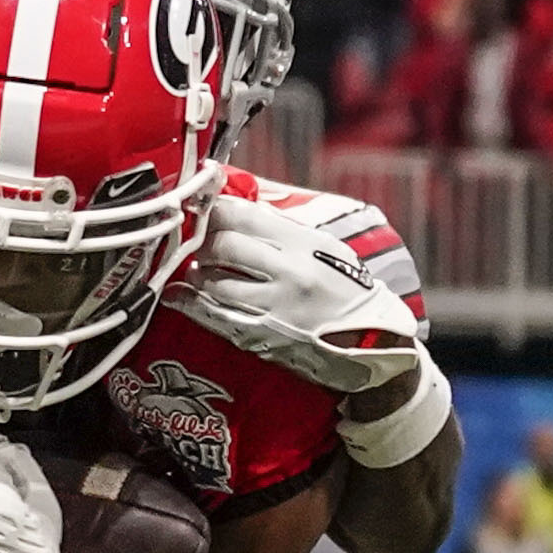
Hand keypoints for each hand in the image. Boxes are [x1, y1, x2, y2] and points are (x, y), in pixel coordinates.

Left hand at [171, 193, 421, 396]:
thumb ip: (285, 230)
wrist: (374, 342)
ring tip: (197, 270)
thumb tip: (241, 209)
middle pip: (224, 246)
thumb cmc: (347, 290)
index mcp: (305, 244)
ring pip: (214, 281)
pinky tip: (178, 295)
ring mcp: (275, 306)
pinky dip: (190, 303)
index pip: (245, 215)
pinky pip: (214, 316)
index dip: (215, 210)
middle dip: (202, 242)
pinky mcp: (264, 336)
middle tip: (195, 243)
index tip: (202, 210)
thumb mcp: (326, 249)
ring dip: (196, 273)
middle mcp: (289, 272)